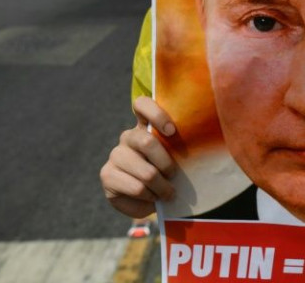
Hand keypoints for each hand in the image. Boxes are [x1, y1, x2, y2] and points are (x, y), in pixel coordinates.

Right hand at [100, 96, 177, 217]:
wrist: (150, 200)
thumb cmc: (169, 174)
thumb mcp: (176, 157)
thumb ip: (179, 147)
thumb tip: (197, 147)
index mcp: (145, 126)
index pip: (142, 105)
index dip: (156, 114)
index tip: (171, 131)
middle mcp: (128, 137)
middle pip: (146, 142)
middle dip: (166, 163)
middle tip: (174, 175)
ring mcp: (115, 155)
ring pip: (146, 172)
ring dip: (162, 187)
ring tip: (168, 193)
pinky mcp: (107, 175)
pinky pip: (137, 188)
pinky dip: (150, 197)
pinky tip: (152, 198)